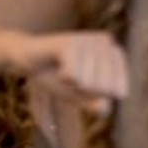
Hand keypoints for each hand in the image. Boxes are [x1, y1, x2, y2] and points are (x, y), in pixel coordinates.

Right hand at [10, 32, 128, 117]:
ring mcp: (88, 39)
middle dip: (84, 90)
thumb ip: (96, 104)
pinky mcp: (69, 42)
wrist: (27, 59)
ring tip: (62, 68)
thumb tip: (104, 107)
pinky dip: (63, 77)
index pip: (119, 91)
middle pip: (105, 88)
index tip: (82, 82)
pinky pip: (73, 75)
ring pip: (89, 83)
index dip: (96, 95)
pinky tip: (57, 66)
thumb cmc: (56, 76)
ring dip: (71, 83)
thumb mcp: (80, 96)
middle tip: (70, 75)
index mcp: (116, 54)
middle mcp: (106, 42)